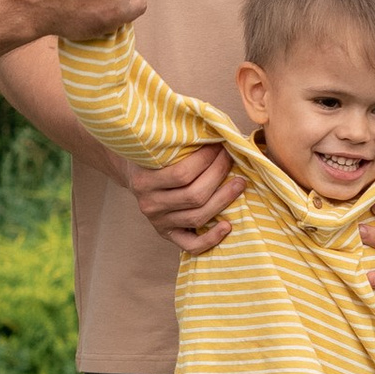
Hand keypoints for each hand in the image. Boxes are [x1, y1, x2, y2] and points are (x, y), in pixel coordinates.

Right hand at [128, 142, 239, 256]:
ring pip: (198, 217)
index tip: (220, 146)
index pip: (182, 173)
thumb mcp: (157, 145)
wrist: (134, 174)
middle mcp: (149, 205)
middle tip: (232, 159)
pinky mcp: (168, 235)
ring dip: (224, 200)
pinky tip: (228, 225)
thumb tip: (217, 128)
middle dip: (219, 175)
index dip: (207, 159)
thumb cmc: (153, 156)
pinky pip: (191, 245)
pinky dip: (211, 239)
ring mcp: (159, 222)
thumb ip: (181, 139)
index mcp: (144, 181)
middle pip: (194, 196)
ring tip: (240, 183)